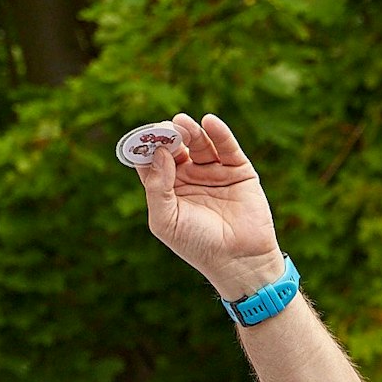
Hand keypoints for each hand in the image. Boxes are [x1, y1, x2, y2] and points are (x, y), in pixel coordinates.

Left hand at [135, 113, 285, 297]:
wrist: (238, 259)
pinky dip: (219, 133)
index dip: (146, 149)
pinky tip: (209, 122)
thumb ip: (157, 188)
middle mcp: (189, 177)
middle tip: (164, 127)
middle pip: (175, 148)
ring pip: (199, 144)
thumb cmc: (197, 244)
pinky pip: (226, 147)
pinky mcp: (238, 170)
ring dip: (190, 131)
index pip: (152, 162)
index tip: (142, 138)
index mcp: (168, 190)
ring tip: (182, 123)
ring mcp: (213, 172)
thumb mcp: (166, 220)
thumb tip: (158, 154)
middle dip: (168, 136)